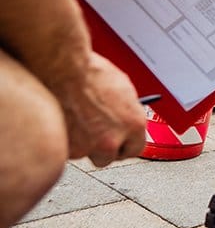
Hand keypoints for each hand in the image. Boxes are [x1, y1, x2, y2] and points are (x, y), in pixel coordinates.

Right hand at [53, 51, 146, 166]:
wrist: (64, 70)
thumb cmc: (92, 73)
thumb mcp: (123, 91)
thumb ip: (126, 112)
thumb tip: (125, 121)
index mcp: (134, 125)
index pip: (136, 148)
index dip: (126, 144)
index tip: (120, 143)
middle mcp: (113, 140)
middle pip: (110, 157)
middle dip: (103, 147)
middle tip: (95, 134)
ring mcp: (88, 147)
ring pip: (86, 154)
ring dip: (83, 144)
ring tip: (77, 121)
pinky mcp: (66, 149)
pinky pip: (68, 150)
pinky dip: (66, 140)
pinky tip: (65, 122)